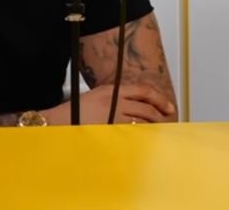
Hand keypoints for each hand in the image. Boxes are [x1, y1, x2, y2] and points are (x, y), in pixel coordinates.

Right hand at [45, 84, 176, 124]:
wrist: (59, 120)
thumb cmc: (76, 111)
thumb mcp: (96, 96)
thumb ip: (115, 98)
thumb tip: (135, 107)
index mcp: (112, 89)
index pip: (143, 90)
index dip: (159, 98)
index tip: (168, 107)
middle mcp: (115, 99)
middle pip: (146, 106)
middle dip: (160, 115)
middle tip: (168, 122)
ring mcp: (113, 114)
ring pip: (142, 120)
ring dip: (153, 127)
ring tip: (158, 133)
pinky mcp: (110, 128)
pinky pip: (132, 132)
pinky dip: (141, 135)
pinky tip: (144, 140)